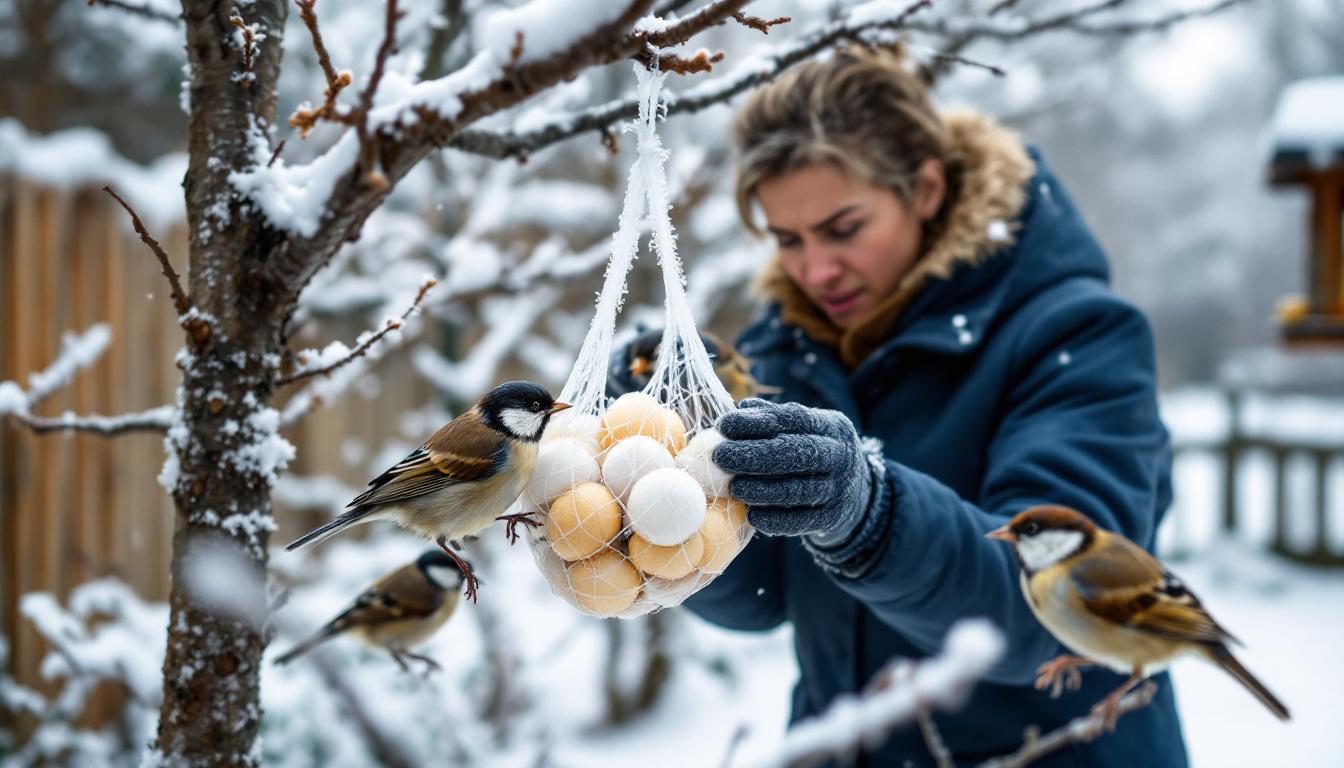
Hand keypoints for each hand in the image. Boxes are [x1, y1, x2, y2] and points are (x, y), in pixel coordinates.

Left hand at [712, 399, 874, 541]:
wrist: (855, 494)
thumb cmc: (815, 454)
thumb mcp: (805, 430)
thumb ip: (773, 419)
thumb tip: (739, 409)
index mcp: (830, 425)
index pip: (794, 418)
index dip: (757, 421)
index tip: (724, 425)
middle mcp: (839, 454)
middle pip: (798, 453)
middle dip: (755, 454)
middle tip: (721, 457)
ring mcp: (840, 487)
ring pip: (801, 489)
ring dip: (763, 489)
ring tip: (734, 488)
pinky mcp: (833, 517)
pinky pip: (803, 520)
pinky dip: (776, 520)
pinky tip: (752, 516)